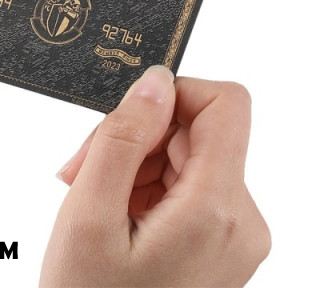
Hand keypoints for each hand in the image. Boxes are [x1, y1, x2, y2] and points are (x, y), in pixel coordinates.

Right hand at [40, 67, 270, 287]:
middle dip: (134, 135)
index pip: (225, 104)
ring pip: (185, 156)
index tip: (126, 114)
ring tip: (90, 196)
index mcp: (217, 210)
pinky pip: (185, 186)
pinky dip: (142, 186)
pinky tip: (109, 212)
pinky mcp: (218, 244)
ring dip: (132, 162)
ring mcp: (233, 236)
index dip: (173, 92)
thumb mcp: (89, 214)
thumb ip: (123, 137)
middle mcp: (241, 220)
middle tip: (83, 167)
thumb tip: (156, 80)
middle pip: (195, 130)